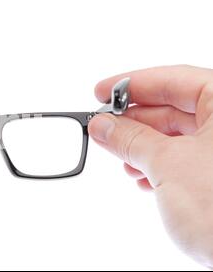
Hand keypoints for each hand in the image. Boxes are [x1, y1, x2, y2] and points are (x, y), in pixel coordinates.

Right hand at [88, 65, 212, 267]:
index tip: (100, 92)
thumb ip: (130, 139)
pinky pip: (184, 160)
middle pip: (174, 109)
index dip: (131, 85)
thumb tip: (103, 125)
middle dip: (134, 121)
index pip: (173, 80)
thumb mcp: (168, 165)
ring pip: (177, 137)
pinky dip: (159, 166)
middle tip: (103, 128)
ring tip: (122, 159)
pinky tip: (143, 177)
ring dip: (143, 148)